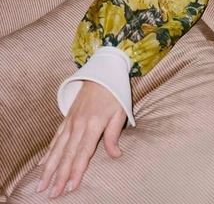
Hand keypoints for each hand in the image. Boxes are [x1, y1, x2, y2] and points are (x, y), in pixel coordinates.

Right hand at [37, 81, 126, 197]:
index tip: (70, 187)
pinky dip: (48, 152)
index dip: (76, 171)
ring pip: (57, 148)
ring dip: (49, 168)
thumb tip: (116, 155)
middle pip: (67, 154)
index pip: (83, 152)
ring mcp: (71, 121)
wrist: (102, 72)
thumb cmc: (115, 92)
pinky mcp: (67, 118)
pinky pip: (56, 137)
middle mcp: (79, 124)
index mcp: (94, 124)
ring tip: (41, 184)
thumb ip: (114, 135)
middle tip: (52, 194)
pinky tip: (42, 164)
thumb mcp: (120, 112)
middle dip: (59, 176)